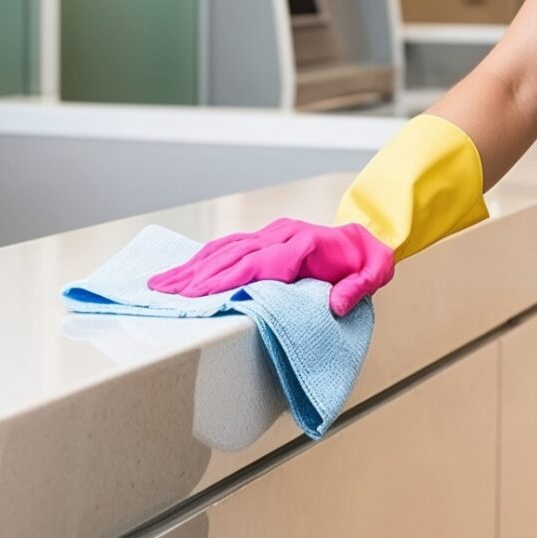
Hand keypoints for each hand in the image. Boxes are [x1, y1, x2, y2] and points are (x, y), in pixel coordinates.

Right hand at [148, 217, 394, 316]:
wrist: (370, 233)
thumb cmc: (368, 258)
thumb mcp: (376, 273)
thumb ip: (357, 288)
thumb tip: (336, 304)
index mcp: (303, 245)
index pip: (257, 264)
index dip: (226, 279)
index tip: (198, 293)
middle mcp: (281, 235)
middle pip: (231, 256)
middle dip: (196, 276)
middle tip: (164, 294)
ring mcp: (271, 234)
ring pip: (224, 249)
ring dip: (192, 267)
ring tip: (161, 283)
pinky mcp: (266, 237)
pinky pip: (229, 246)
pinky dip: (203, 259)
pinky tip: (184, 271)